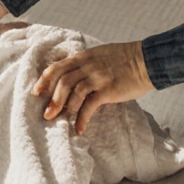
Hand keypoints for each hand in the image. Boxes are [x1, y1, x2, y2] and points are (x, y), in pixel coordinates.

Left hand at [33, 41, 153, 134]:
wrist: (147, 60)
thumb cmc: (124, 59)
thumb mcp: (100, 54)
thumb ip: (85, 64)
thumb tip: (72, 77)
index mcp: (83, 57)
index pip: (57, 67)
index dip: (44, 80)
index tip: (36, 92)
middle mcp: (88, 66)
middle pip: (62, 82)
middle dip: (51, 99)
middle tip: (46, 114)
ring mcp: (98, 77)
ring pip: (73, 92)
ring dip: (64, 108)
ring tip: (60, 121)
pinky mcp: (108, 90)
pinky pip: (90, 105)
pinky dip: (82, 118)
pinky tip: (79, 128)